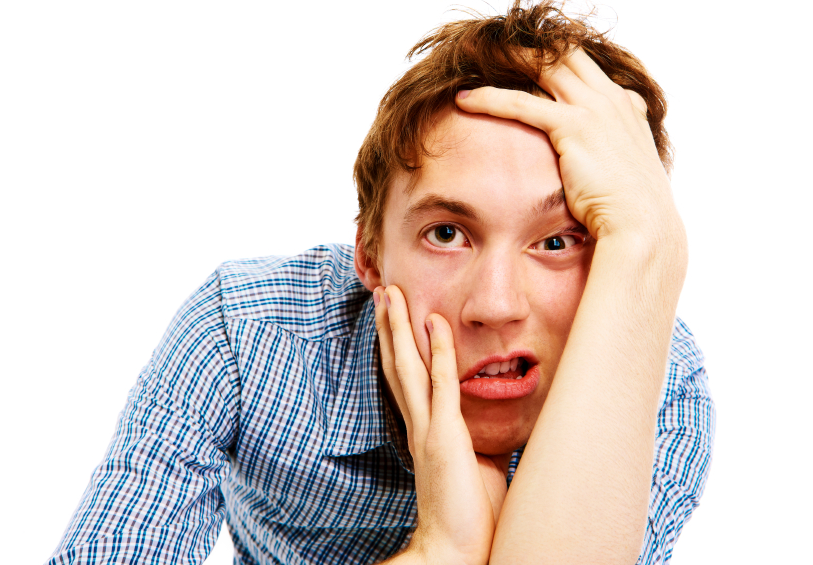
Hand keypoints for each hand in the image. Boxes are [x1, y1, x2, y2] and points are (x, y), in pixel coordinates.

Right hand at [374, 285, 505, 564]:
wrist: (456, 551)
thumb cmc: (470, 514)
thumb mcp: (476, 465)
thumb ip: (477, 438)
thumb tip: (493, 422)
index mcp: (424, 431)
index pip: (406, 380)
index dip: (398, 347)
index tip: (395, 318)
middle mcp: (418, 425)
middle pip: (397, 365)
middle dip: (389, 327)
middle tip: (382, 292)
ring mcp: (427, 429)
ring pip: (408, 367)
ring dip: (399, 328)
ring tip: (391, 295)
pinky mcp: (444, 437)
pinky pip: (442, 385)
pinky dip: (439, 351)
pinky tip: (434, 322)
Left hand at [456, 47, 683, 246]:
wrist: (642, 226)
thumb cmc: (628, 210)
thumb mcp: (622, 172)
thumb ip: (608, 154)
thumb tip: (588, 166)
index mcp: (626, 106)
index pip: (587, 68)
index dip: (557, 59)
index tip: (529, 61)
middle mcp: (613, 99)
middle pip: (566, 55)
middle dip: (531, 47)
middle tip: (496, 47)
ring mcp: (596, 109)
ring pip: (543, 68)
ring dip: (508, 58)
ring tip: (476, 57)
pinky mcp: (574, 126)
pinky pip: (522, 104)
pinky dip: (491, 99)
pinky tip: (466, 99)